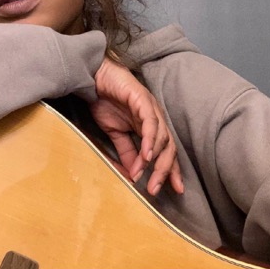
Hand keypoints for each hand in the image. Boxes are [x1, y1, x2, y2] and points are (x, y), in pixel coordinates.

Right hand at [90, 57, 183, 195]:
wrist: (94, 77)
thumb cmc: (105, 101)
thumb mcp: (116, 133)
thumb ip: (127, 152)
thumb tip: (133, 175)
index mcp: (151, 127)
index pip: (167, 152)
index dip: (171, 171)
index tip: (175, 190)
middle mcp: (156, 119)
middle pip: (168, 148)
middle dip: (164, 171)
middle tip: (155, 190)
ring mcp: (151, 108)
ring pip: (162, 138)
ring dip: (155, 159)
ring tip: (147, 176)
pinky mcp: (142, 99)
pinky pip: (150, 122)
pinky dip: (150, 139)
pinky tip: (146, 154)